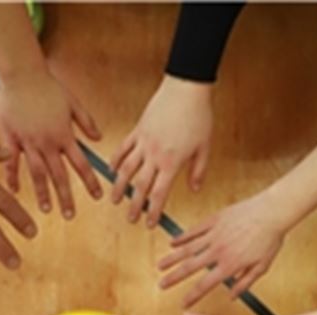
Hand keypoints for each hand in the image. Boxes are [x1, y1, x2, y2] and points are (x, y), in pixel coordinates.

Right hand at [0, 67, 102, 218]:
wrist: (22, 74)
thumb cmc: (49, 86)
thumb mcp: (74, 103)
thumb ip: (87, 122)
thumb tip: (99, 140)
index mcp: (64, 135)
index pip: (82, 164)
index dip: (90, 181)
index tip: (98, 196)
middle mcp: (47, 142)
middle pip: (59, 175)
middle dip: (66, 197)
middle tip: (70, 215)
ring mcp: (28, 141)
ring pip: (37, 173)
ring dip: (42, 193)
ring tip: (47, 210)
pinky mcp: (11, 137)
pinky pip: (12, 161)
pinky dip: (12, 176)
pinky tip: (14, 191)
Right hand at [111, 76, 211, 227]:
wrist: (186, 89)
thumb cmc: (199, 117)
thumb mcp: (204, 147)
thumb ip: (198, 170)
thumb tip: (195, 189)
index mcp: (172, 162)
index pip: (159, 193)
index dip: (153, 211)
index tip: (149, 224)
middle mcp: (154, 155)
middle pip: (140, 186)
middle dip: (134, 205)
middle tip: (130, 219)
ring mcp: (143, 142)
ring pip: (126, 169)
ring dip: (119, 187)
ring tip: (115, 200)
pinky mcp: (138, 129)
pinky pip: (123, 148)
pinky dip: (116, 160)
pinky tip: (112, 171)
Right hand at [159, 193, 286, 307]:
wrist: (273, 212)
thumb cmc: (270, 239)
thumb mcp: (262, 266)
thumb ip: (245, 283)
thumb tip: (232, 296)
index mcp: (230, 265)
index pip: (205, 285)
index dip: (192, 296)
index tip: (183, 304)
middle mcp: (218, 251)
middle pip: (190, 267)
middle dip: (174, 278)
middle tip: (161, 285)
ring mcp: (214, 234)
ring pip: (187, 249)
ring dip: (172, 258)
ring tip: (159, 266)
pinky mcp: (214, 220)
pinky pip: (194, 231)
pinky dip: (182, 237)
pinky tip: (172, 243)